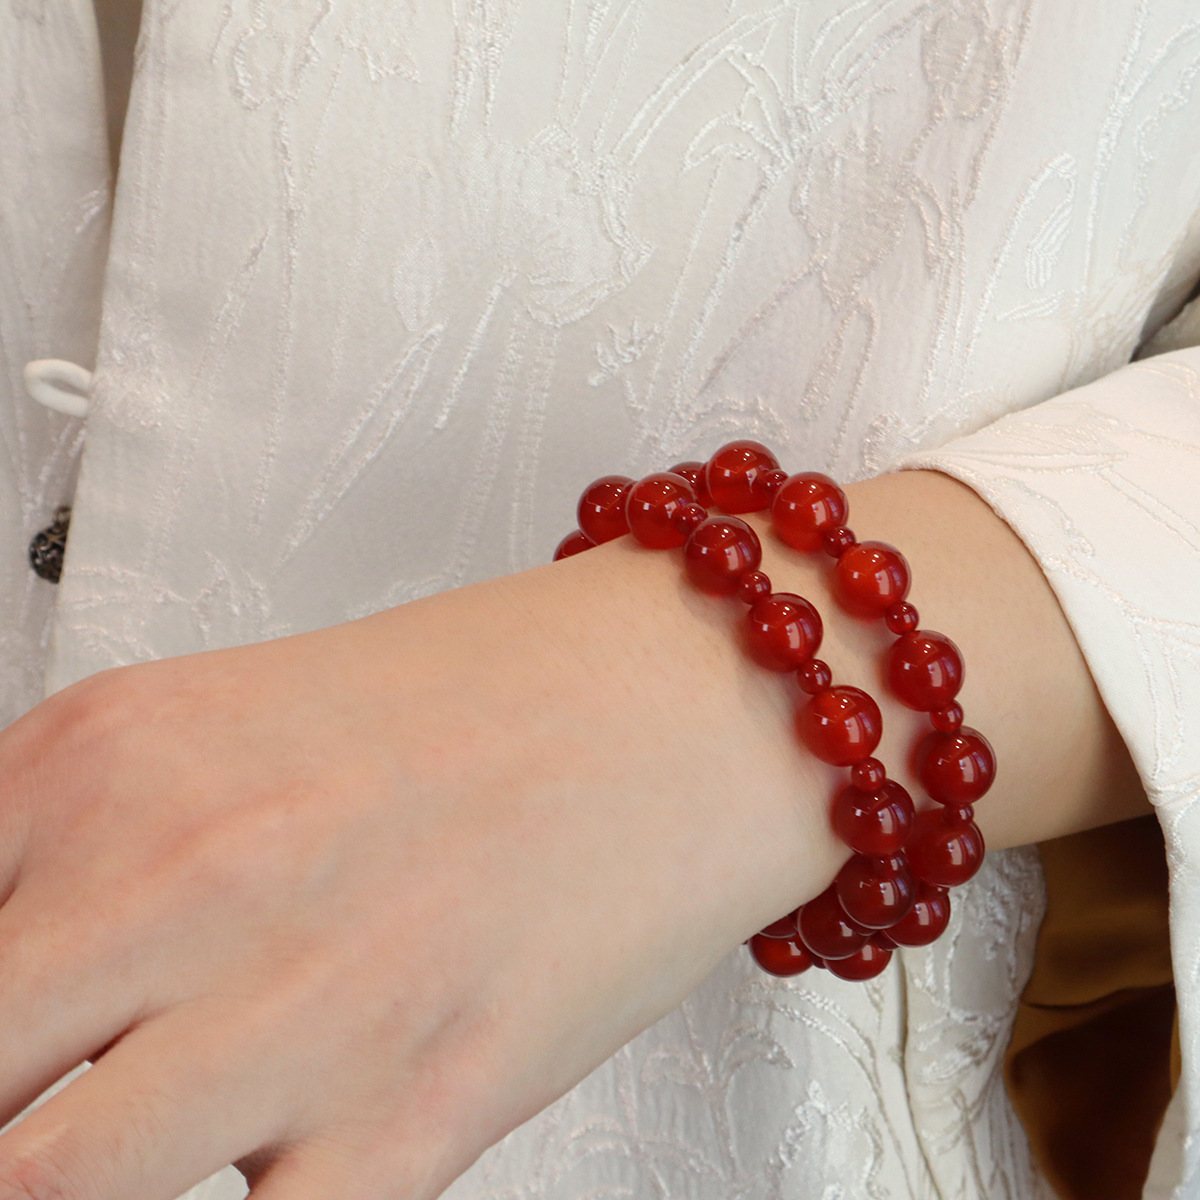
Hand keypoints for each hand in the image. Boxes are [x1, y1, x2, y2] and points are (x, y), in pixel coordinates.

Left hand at [0, 540, 842, 1199]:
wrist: (670, 700)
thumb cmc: (480, 705)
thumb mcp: (220, 730)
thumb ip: (76, 855)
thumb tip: (20, 988)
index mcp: (110, 758)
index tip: (4, 1043)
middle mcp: (183, 875)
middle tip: (44, 1105)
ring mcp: (296, 1004)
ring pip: (49, 1193)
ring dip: (73, 1175)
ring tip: (155, 1125)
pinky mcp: (412, 1112)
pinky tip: (265, 1169)